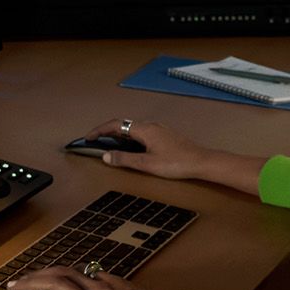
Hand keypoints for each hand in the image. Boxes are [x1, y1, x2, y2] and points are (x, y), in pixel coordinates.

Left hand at [7, 267, 207, 289]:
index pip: (83, 273)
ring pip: (55, 285)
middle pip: (62, 273)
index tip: (51, 278)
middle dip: (38, 273)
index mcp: (116, 283)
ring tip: (13, 287)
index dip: (63, 275)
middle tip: (21, 277)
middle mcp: (102, 289)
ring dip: (30, 284)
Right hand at [84, 119, 209, 179]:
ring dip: (119, 135)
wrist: (202, 162)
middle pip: (123, 125)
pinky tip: (131, 148)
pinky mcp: (164, 135)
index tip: (88, 137)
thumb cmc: (176, 163)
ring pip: (133, 129)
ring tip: (109, 145)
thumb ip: (125, 159)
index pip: (115, 125)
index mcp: (144, 129)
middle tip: (95, 141)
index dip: (99, 130)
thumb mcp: (147, 164)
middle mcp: (150, 125)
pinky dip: (130, 138)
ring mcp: (159, 129)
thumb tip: (106, 156)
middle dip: (107, 132)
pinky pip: (141, 132)